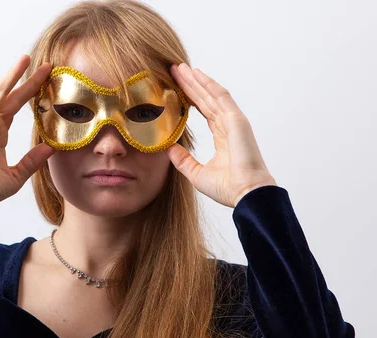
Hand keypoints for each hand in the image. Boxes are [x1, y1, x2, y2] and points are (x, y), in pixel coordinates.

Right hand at [0, 55, 54, 211]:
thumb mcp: (16, 176)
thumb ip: (32, 161)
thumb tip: (51, 147)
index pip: (17, 109)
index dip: (32, 95)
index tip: (47, 83)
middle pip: (12, 96)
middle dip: (28, 80)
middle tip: (45, 64)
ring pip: (0, 92)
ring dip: (12, 74)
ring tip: (26, 58)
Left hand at [165, 63, 276, 207]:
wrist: (245, 194)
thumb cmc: (228, 188)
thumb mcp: (196, 173)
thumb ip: (182, 160)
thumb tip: (168, 148)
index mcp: (222, 138)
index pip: (203, 112)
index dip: (189, 99)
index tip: (174, 88)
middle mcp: (228, 126)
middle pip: (205, 99)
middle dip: (190, 84)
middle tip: (174, 70)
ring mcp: (233, 121)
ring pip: (211, 95)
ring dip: (196, 80)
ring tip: (181, 68)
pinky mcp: (237, 120)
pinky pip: (221, 97)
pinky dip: (209, 85)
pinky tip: (197, 74)